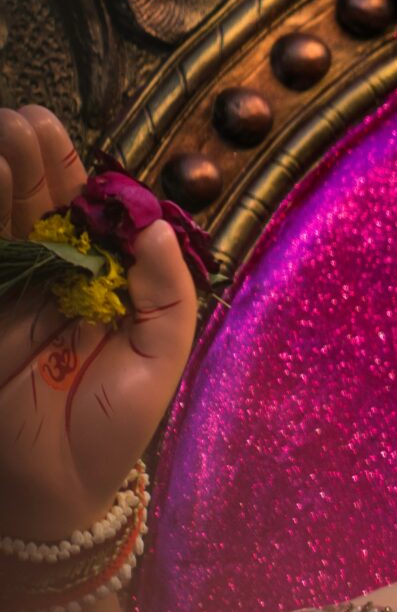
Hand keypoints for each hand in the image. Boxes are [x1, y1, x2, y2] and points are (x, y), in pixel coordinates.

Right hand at [0, 105, 199, 540]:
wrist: (61, 491)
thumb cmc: (113, 430)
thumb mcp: (161, 358)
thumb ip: (165, 291)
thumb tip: (156, 225)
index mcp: (91, 283)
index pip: (78, 213)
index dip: (67, 172)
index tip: (56, 132)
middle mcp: (42, 279)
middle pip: (30, 205)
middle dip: (26, 159)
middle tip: (22, 120)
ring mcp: (4, 295)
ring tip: (2, 134)